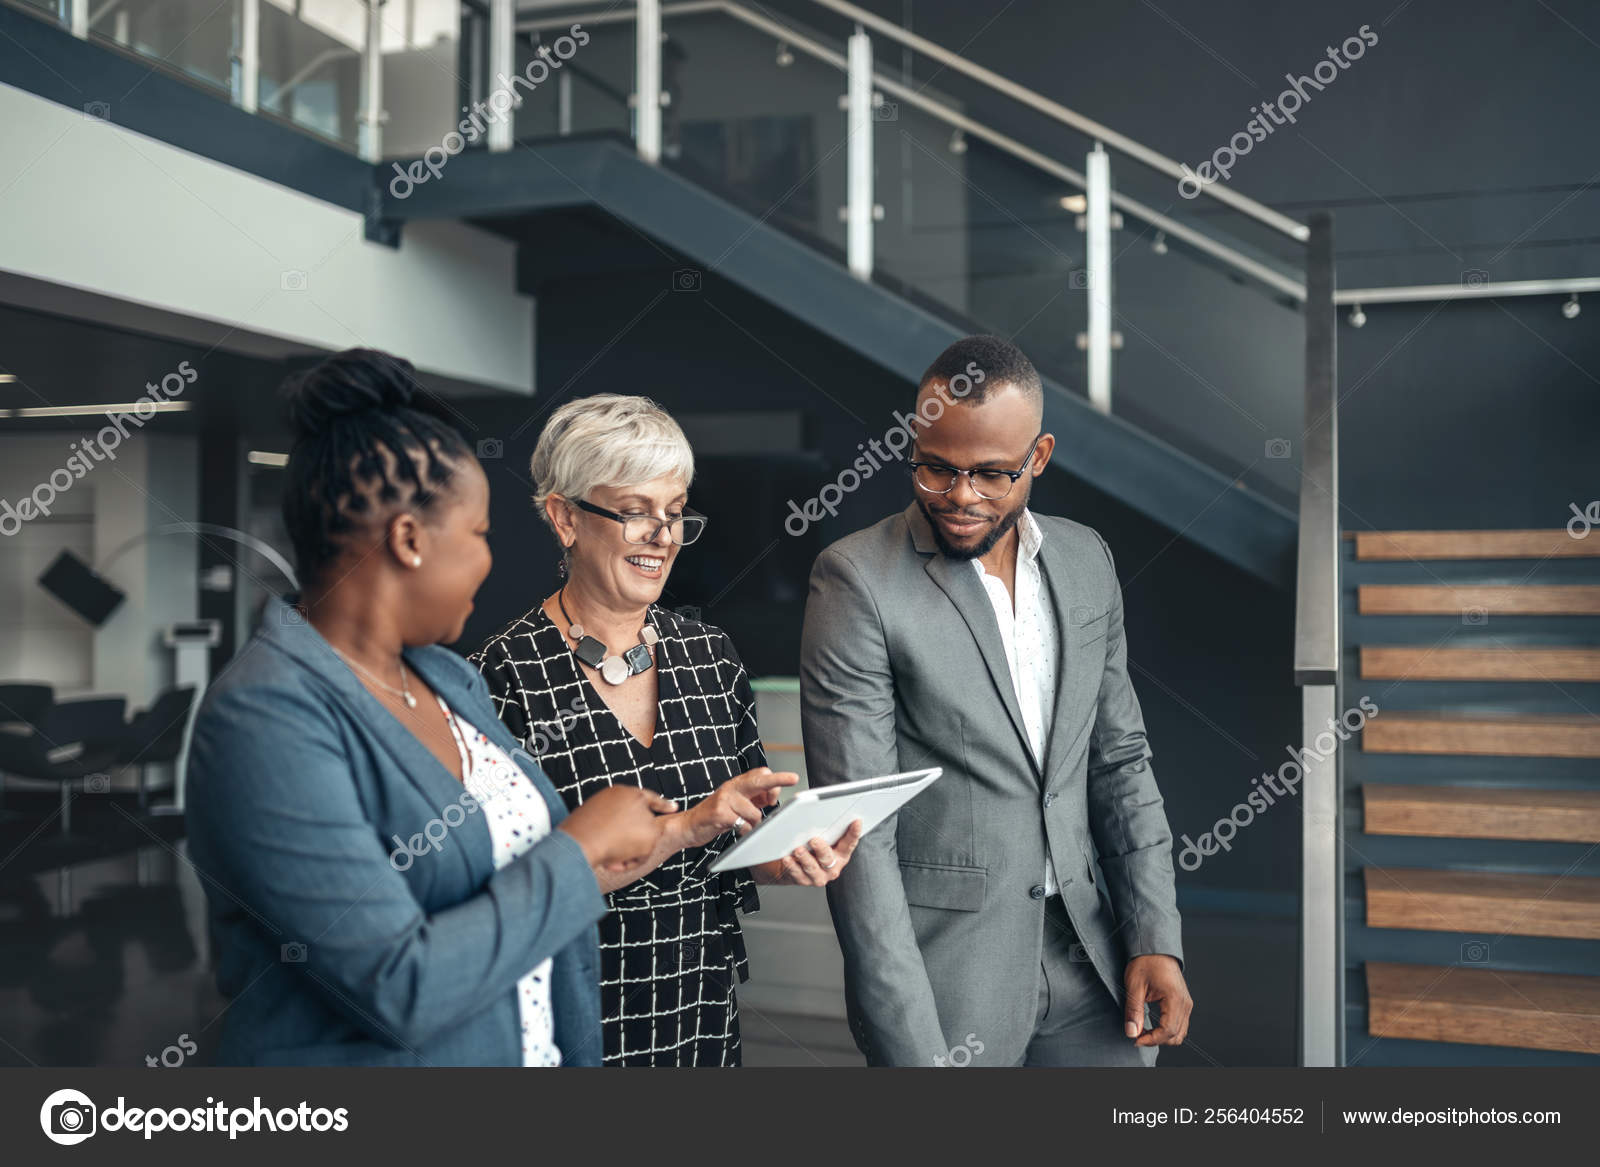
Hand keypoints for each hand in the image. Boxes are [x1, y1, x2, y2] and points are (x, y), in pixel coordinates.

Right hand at [557, 785, 677, 869]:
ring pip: (644, 842)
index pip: (647, 797)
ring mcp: (646, 817)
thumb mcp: (595, 814)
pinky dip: (627, 863)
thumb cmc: (579, 830)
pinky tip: (611, 861)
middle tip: (612, 849)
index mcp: (622, 792)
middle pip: (646, 825)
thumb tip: (624, 830)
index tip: (675, 807)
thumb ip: (615, 815)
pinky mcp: (650, 836)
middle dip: (634, 841)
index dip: (661, 804)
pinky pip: (642, 856)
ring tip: (606, 853)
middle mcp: (638, 800)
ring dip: (626, 853)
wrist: (580, 840)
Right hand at [672, 767, 798, 849]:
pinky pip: (743, 824)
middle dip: (777, 780)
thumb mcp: (735, 802)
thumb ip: (753, 798)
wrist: (688, 825)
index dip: (774, 782)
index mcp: (737, 784)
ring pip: (754, 813)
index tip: (780, 792)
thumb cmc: (716, 815)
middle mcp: (731, 787)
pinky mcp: (719, 814)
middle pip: (758, 780)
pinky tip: (735, 829)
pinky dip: (744, 831)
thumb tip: (773, 795)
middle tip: (793, 778)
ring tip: (742, 825)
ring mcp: (724, 800)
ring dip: (753, 824)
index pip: (760, 773)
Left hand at [758, 819, 864, 884]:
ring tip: (798, 850)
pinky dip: (792, 866)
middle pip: (828, 858)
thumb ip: (827, 829)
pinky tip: (787, 858)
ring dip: (805, 858)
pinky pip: (797, 874)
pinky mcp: (804, 880)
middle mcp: (832, 866)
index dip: (854, 832)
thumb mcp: (825, 838)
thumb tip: (820, 809)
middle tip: (814, 840)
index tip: (856, 821)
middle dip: (821, 849)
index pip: (850, 842)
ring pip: (812, 868)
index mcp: (841, 854)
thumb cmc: (813, 848)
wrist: (798, 867)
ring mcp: (819, 876)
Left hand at [1123, 954, 1192, 1046]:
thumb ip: (1133, 1011)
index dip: (1151, 1039)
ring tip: (1144, 1031)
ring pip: (1179, 1032)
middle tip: (1137, 1035)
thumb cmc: (1146, 962)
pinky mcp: (1183, 1003)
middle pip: (1176, 1035)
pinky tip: (1152, 1026)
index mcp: (1175, 999)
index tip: (1136, 1040)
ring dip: (1162, 1037)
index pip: (1168, 1030)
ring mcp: (1186, 1004)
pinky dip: (1167, 1030)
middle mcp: (1185, 1003)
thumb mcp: (1134, 986)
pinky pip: (1180, 1025)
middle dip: (1156, 1040)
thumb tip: (1132, 1032)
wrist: (1155, 949)